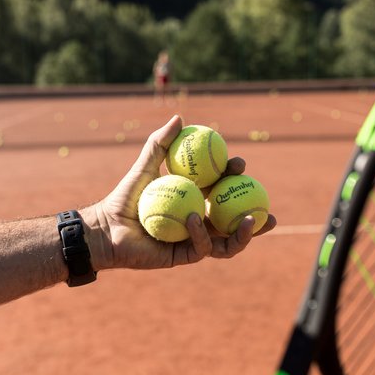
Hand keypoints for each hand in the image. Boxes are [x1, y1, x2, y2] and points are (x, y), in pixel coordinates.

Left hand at [82, 115, 276, 269]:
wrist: (107, 228)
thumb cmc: (125, 197)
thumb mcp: (145, 166)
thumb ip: (160, 143)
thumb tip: (180, 118)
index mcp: (196, 199)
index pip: (223, 189)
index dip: (235, 177)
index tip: (240, 164)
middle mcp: (200, 221)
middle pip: (235, 219)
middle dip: (257, 216)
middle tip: (267, 207)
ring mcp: (194, 240)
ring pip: (228, 241)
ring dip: (244, 234)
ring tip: (252, 221)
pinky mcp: (184, 256)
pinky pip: (202, 247)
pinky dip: (201, 233)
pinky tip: (197, 218)